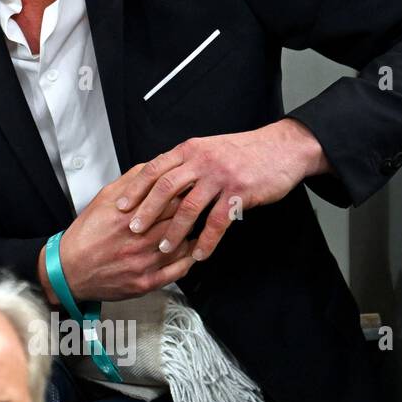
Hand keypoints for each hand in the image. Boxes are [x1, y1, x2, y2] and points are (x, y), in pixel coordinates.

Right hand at [42, 163, 194, 303]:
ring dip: (191, 236)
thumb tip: (153, 166)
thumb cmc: (85, 235)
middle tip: (198, 205)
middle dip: (191, 211)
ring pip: (182, 245)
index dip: (183, 191)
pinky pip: (178, 271)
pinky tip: (188, 252)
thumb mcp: (102, 200)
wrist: (69, 270)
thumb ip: (130, 182)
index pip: (168, 199)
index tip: (189, 187)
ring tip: (192, 228)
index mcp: (127, 216)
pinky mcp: (145, 283)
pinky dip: (188, 260)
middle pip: (179, 220)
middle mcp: (137, 239)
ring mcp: (143, 263)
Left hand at [115, 119, 328, 261]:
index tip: (120, 205)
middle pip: (166, 187)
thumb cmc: (242, 151)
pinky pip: (218, 221)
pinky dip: (207, 240)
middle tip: (133, 230)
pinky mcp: (239, 193)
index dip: (135, 188)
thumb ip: (184, 163)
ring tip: (163, 248)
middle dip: (147, 211)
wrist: (282, 147)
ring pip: (189, 207)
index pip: (154, 169)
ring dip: (174, 231)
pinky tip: (200, 254)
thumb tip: (157, 181)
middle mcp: (201, 161)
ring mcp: (220, 177)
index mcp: (189, 150)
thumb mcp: (207, 148)